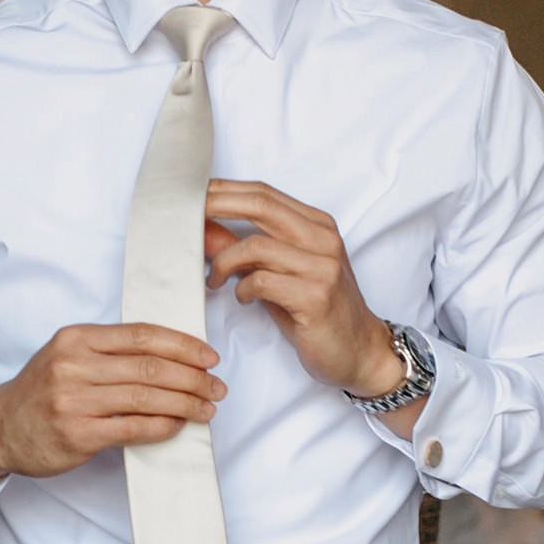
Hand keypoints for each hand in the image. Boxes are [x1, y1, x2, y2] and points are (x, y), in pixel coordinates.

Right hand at [0, 323, 223, 491]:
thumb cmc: (41, 391)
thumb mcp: (67, 356)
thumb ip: (110, 352)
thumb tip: (172, 357)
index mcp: (76, 338)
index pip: (141, 335)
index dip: (182, 344)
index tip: (208, 356)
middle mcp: (73, 365)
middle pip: (150, 367)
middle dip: (192, 376)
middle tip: (216, 386)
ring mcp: (74, 401)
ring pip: (146, 397)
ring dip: (185, 403)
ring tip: (207, 408)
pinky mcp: (78, 434)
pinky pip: (133, 428)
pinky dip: (163, 426)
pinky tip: (178, 425)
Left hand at [202, 181, 405, 395]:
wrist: (359, 352)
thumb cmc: (316, 313)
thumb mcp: (279, 275)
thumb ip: (246, 251)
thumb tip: (202, 230)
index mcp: (317, 226)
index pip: (264, 193)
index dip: (224, 191)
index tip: (190, 196)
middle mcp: (323, 239)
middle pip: (260, 205)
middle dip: (215, 207)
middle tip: (183, 220)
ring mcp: (323, 267)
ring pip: (255, 245)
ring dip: (223, 262)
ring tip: (213, 279)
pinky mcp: (316, 297)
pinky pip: (263, 281)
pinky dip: (243, 289)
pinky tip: (243, 298)